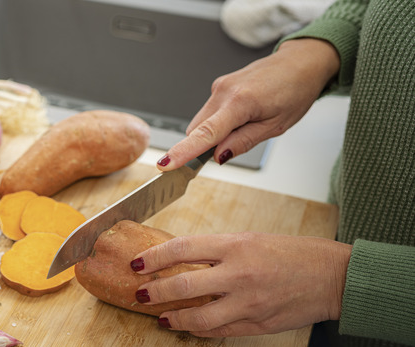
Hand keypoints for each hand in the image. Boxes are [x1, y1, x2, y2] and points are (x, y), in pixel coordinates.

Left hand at [131, 232, 351, 336]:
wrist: (332, 277)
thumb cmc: (292, 253)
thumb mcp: (250, 239)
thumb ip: (216, 250)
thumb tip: (180, 259)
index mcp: (236, 245)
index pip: (182, 248)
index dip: (154, 257)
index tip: (138, 263)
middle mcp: (239, 274)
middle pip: (184, 285)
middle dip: (155, 291)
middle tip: (140, 293)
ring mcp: (248, 302)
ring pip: (198, 316)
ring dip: (173, 318)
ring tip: (160, 317)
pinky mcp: (256, 324)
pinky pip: (218, 331)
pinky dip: (198, 330)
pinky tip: (187, 326)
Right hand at [157, 38, 340, 169]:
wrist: (300, 63)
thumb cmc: (294, 91)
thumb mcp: (275, 126)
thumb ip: (243, 142)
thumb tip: (218, 156)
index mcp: (240, 102)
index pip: (205, 133)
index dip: (183, 152)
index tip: (165, 164)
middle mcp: (224, 91)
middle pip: (197, 130)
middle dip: (204, 146)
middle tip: (229, 151)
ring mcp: (219, 86)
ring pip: (201, 121)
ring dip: (213, 133)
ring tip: (246, 126)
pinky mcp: (219, 85)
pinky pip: (209, 112)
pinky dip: (217, 122)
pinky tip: (241, 117)